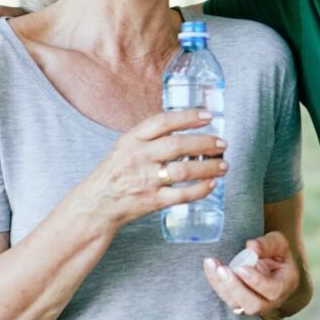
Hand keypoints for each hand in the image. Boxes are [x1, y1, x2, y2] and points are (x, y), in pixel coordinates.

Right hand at [79, 109, 227, 228]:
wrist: (96, 203)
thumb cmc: (116, 172)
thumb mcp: (125, 145)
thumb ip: (151, 136)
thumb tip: (186, 125)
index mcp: (132, 139)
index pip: (163, 122)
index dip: (188, 117)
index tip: (208, 116)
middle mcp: (139, 157)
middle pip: (178, 145)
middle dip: (205, 143)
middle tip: (222, 143)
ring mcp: (146, 179)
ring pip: (184, 171)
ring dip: (208, 167)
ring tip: (223, 164)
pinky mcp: (152, 201)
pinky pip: (182, 195)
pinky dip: (200, 189)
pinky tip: (211, 184)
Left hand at [203, 232, 298, 319]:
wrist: (272, 263)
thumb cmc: (278, 254)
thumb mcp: (279, 243)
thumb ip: (267, 244)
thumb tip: (251, 246)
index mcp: (285, 284)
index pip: (273, 290)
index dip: (257, 282)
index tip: (242, 268)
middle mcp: (270, 300)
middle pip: (253, 304)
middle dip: (235, 288)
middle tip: (223, 270)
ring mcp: (254, 303)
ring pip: (236, 304)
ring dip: (222, 285)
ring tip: (212, 264)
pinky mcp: (239, 301)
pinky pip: (227, 297)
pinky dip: (216, 283)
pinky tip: (211, 266)